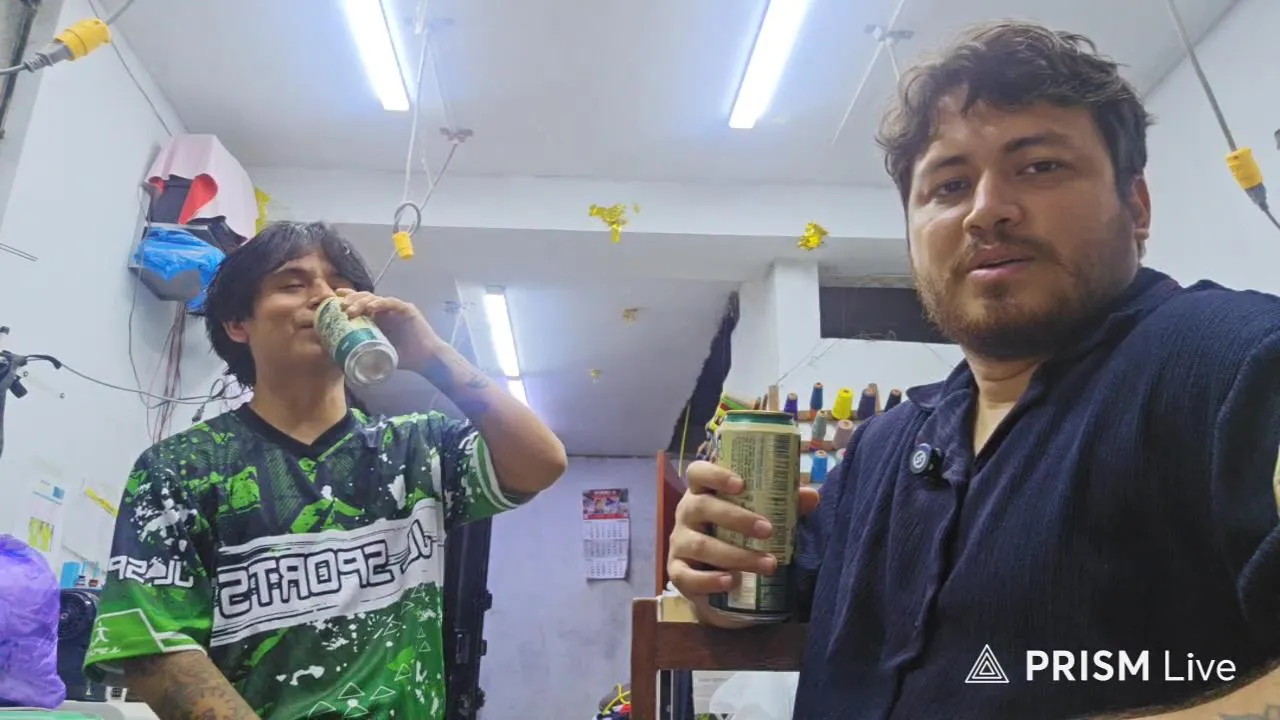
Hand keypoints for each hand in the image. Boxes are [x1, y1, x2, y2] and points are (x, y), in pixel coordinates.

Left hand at [334, 289, 441, 369]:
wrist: (426, 360)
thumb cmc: (404, 358)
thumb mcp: (379, 354)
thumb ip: (364, 353)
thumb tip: (341, 362)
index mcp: (378, 318)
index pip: (360, 304)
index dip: (346, 300)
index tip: (332, 301)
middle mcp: (386, 310)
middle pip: (365, 298)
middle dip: (351, 300)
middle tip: (340, 307)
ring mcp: (396, 309)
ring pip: (376, 298)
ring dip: (361, 302)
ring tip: (350, 309)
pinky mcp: (407, 310)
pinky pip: (391, 303)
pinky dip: (380, 303)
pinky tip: (371, 307)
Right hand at [667, 460, 819, 623]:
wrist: (717, 580)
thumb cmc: (737, 537)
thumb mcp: (758, 517)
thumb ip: (782, 505)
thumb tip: (812, 496)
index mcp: (704, 492)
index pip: (698, 472)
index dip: (715, 474)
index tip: (741, 484)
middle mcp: (687, 513)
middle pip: (702, 507)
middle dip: (737, 518)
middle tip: (768, 530)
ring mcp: (679, 543)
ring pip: (701, 545)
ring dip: (736, 555)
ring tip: (768, 564)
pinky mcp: (677, 572)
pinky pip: (687, 576)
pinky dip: (710, 580)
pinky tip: (732, 581)